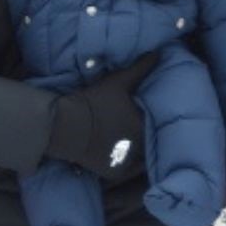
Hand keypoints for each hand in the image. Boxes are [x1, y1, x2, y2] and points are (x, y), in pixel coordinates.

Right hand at [46, 52, 157, 180]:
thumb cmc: (95, 101)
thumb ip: (141, 68)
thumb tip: (158, 53)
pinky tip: (121, 153)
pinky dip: (125, 163)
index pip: (156, 124)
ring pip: (139, 156)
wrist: (67, 125)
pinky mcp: (113, 172)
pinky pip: (126, 169)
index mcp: (142, 125)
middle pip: (148, 141)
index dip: (152, 118)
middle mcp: (138, 147)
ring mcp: (125, 162)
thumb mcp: (119, 81)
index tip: (146, 112)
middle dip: (145, 134)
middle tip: (137, 126)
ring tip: (129, 139)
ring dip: (136, 149)